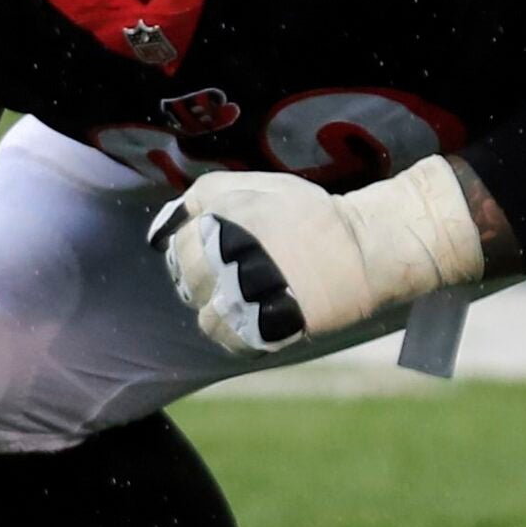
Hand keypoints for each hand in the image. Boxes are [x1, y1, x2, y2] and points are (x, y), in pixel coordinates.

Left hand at [151, 157, 483, 353]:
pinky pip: (233, 340)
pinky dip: (237, 335)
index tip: (215, 257)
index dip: (192, 255)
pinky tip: (254, 321)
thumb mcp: (257, 185)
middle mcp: (234, 252)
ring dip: (219, 313)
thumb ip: (204, 195)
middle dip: (204, 284)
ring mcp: (254, 290)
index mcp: (227, 217)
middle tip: (233, 280)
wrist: (365, 246)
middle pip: (190, 283)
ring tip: (244, 303)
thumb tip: (160, 229)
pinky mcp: (275, 322)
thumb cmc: (310, 214)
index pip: (179, 247)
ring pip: (206, 317)